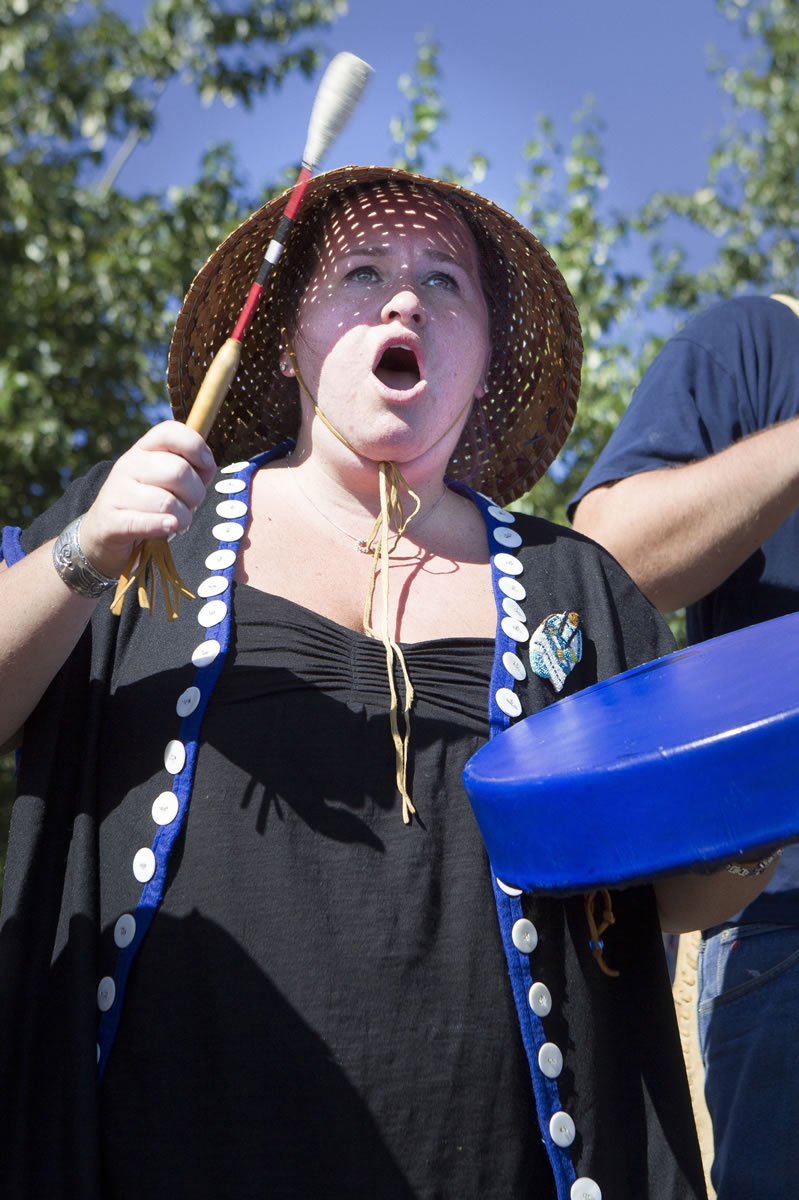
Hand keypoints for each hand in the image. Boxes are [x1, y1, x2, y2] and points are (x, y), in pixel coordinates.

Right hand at [78, 422, 217, 578]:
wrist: (102, 533)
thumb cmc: (144, 504)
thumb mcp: (166, 480)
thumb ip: (191, 469)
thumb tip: (208, 465)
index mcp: (143, 449)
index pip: (169, 432)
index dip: (195, 445)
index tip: (206, 465)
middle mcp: (128, 465)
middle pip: (178, 472)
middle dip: (195, 495)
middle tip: (189, 505)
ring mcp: (117, 492)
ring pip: (167, 503)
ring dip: (182, 518)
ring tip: (176, 522)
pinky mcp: (110, 521)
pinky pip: (144, 522)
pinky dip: (161, 526)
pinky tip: (168, 527)